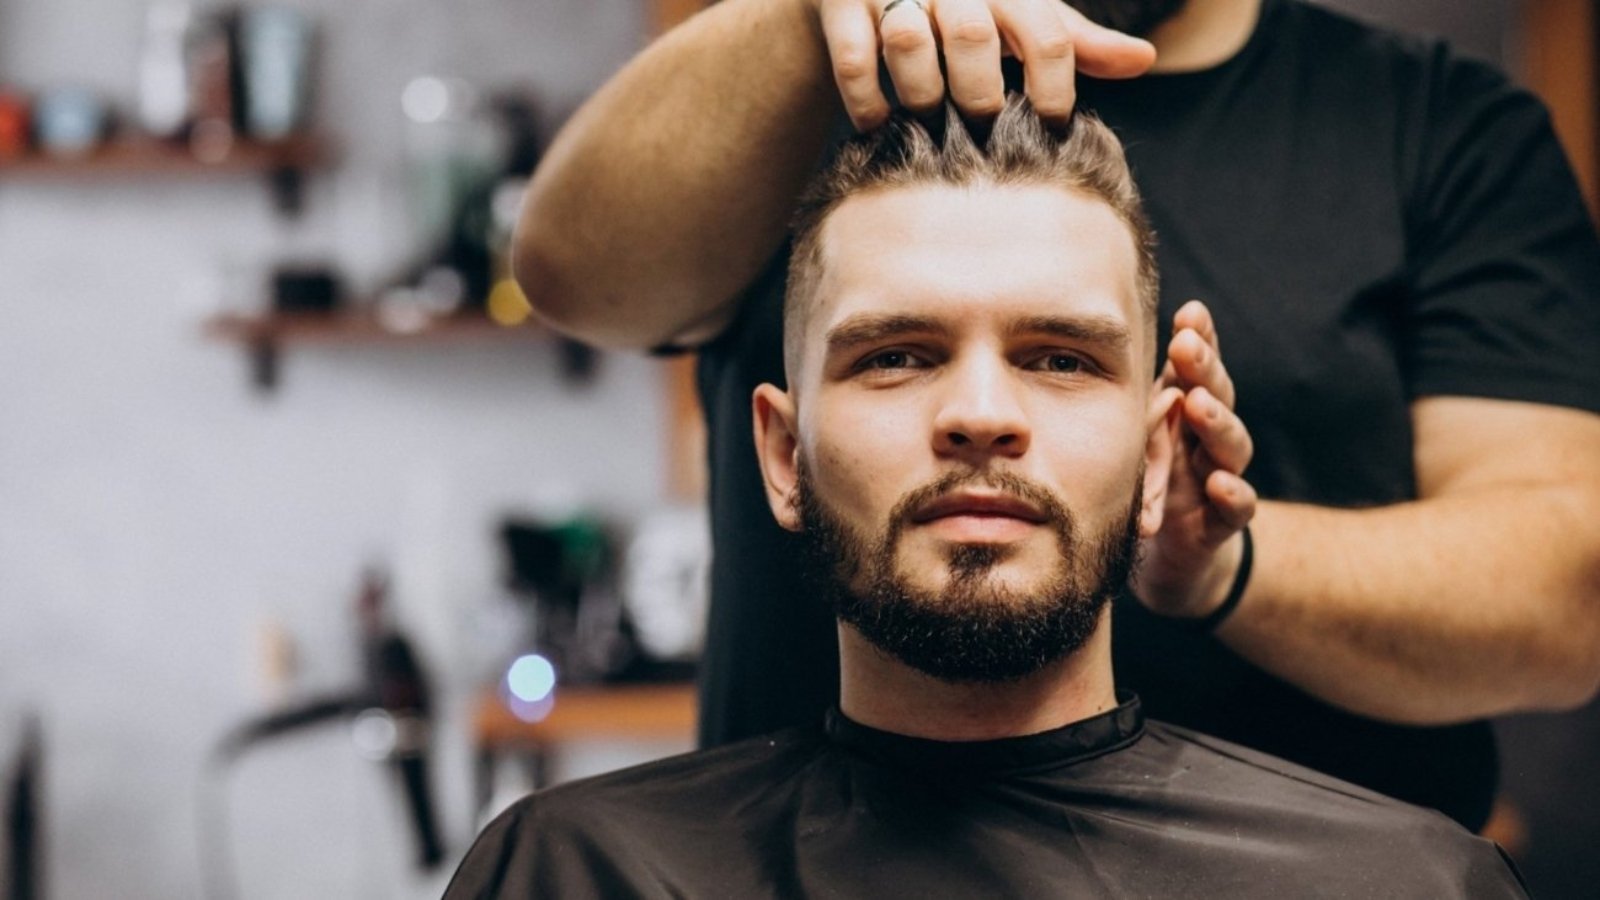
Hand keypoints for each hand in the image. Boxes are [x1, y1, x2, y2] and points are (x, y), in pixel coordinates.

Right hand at [812, 0, 1156, 130]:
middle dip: (978, 94)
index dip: (1054, 86)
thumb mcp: (1023, 19)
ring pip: (909, 42)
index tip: (1050, 128)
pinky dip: (866, 101)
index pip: (1047, 31)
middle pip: (974, 36)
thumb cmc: (965, 11)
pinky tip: (876, 125)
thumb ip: (1077, 42)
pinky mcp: (838, 1)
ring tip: (925, 124)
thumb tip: (1144, 60)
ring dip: (919, 96)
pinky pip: (853, 59)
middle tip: (977, 129)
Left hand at [1136, 300, 1258, 618]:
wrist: (1166, 556)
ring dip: (1217, 423)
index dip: (1199, 341)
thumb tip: (1072, 349)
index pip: (1193, 370)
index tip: (1189, 312)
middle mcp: (1205, 439)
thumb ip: (1121, 404)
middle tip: (1187, 346)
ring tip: (1199, 405)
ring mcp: (1216, 478)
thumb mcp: (1127, 440)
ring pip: (1232, 446)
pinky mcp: (1220, 523)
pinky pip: (1236, 507)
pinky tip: (1221, 482)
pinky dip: (1233, 494)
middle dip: (1204, 369)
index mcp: (1181, 412)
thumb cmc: (1143, 483)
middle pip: (1215, 396)